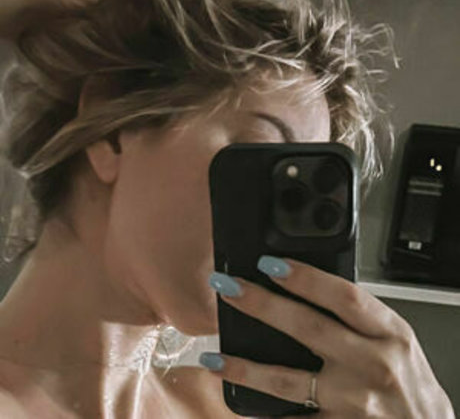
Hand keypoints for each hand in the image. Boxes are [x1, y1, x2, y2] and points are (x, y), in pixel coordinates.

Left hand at [203, 257, 454, 417]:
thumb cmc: (410, 381)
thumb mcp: (396, 338)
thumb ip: (359, 316)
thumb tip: (307, 286)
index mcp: (389, 332)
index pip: (343, 296)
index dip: (305, 278)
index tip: (270, 263)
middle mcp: (372, 364)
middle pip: (308, 327)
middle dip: (262, 304)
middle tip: (229, 287)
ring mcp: (354, 401)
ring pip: (289, 380)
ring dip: (246, 368)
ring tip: (214, 356)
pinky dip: (261, 410)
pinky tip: (236, 398)